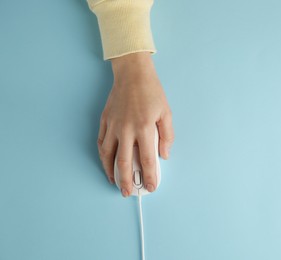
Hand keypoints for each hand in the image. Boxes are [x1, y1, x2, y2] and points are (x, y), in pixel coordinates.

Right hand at [97, 52, 173, 196]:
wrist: (132, 74)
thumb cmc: (152, 93)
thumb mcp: (166, 113)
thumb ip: (167, 136)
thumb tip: (164, 156)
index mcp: (144, 128)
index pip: (148, 160)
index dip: (150, 176)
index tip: (150, 187)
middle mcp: (126, 130)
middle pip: (124, 162)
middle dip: (127, 181)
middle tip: (128, 193)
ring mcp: (112, 125)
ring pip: (107, 154)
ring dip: (110, 171)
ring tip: (114, 182)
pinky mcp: (104, 121)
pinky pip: (101, 142)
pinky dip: (103, 155)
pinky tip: (106, 163)